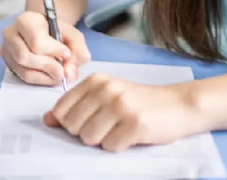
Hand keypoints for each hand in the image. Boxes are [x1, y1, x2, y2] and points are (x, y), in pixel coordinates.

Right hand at [0, 11, 90, 85]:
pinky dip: (39, 80)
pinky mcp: (7, 63)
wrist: (44, 32)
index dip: (53, 51)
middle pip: (25, 57)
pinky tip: (49, 75)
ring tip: (58, 74)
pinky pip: (22, 77)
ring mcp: (6, 49)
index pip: (36, 40)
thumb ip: (78, 50)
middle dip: (47, 67)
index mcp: (26, 20)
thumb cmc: (57, 32)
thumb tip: (70, 73)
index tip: (66, 54)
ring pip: (24, 70)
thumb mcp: (73, 35)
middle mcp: (11, 33)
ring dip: (44, 76)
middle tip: (62, 71)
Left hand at [45, 75, 201, 151]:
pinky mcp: (135, 124)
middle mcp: (106, 89)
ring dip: (103, 140)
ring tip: (119, 130)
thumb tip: (47, 120)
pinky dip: (118, 146)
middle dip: (86, 133)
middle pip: (73, 126)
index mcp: (96, 80)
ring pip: (89, 138)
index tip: (87, 121)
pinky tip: (130, 135)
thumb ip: (77, 106)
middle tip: (107, 126)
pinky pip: (110, 146)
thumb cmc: (140, 102)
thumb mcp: (107, 96)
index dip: (69, 123)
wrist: (179, 105)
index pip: (62, 109)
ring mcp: (121, 105)